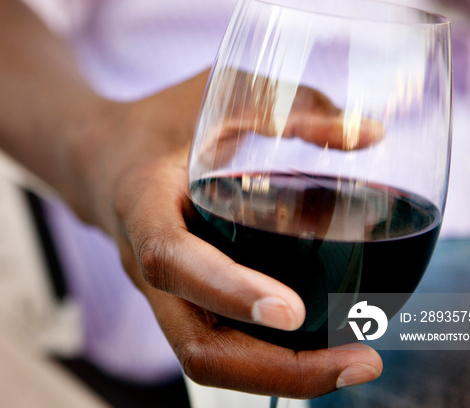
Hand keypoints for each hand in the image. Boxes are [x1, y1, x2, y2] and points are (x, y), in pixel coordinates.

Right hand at [0, 0, 381, 397]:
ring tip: (356, 363)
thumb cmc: (158, 122)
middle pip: (196, 345)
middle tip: (362, 361)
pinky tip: (322, 345)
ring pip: (208, 358)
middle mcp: (146, 264)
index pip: (172, 261)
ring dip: (280, 376)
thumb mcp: (215, 93)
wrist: (99, 158)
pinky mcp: (181, 299)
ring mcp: (161, 292)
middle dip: (278, 369)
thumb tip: (369, 134)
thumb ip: (287, 105)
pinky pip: (218, 343)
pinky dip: (269, 360)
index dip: (226, 290)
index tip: (292, 311)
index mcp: (142, 206)